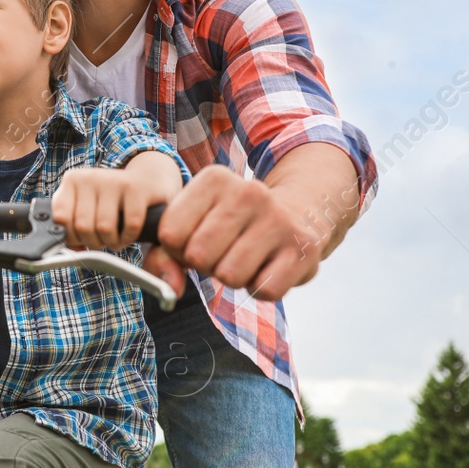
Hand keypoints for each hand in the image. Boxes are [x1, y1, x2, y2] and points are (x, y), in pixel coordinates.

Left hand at [52, 164, 167, 250]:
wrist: (147, 180)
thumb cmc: (111, 201)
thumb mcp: (86, 206)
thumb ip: (71, 226)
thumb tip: (73, 248)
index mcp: (72, 180)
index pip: (61, 218)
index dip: (72, 237)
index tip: (82, 239)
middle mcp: (90, 177)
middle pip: (83, 227)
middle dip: (94, 243)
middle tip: (102, 241)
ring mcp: (113, 180)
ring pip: (104, 228)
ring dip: (112, 242)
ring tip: (115, 240)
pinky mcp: (136, 188)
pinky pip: (130, 225)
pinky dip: (129, 237)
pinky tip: (128, 235)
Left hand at [154, 165, 323, 301]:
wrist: (300, 212)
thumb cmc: (235, 224)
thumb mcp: (196, 222)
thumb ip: (164, 254)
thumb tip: (168, 288)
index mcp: (215, 178)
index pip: (170, 233)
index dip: (178, 249)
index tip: (195, 240)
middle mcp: (248, 192)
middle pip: (199, 257)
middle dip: (206, 265)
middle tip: (224, 252)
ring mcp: (279, 219)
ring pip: (230, 276)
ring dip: (234, 278)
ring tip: (247, 258)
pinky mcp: (303, 248)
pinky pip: (264, 289)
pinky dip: (261, 288)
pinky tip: (269, 266)